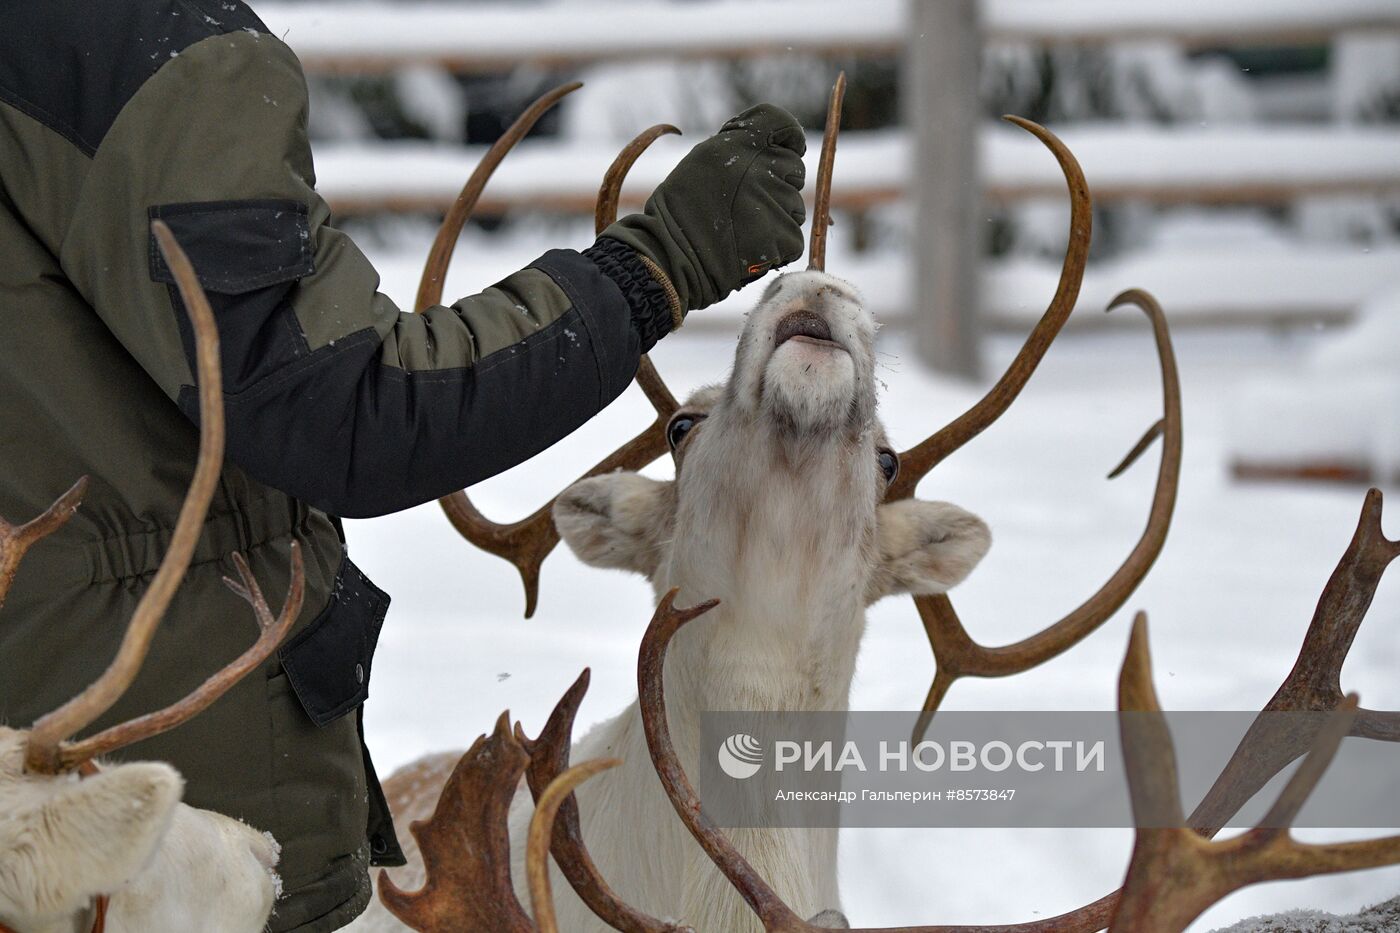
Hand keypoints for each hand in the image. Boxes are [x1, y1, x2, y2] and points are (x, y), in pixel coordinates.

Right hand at [601, 103, 806, 312]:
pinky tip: (749, 248)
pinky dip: (776, 248)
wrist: (671, 256)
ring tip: (742, 230)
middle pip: (793, 169)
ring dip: (775, 218)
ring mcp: (777, 203)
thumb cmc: (680, 210)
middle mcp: (762, 167)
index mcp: (740, 143)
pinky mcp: (784, 237)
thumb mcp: (703, 160)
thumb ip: (740, 146)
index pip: (782, 123)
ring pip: (793, 207)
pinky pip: (792, 239)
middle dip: (777, 185)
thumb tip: (774, 146)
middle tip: (745, 206)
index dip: (788, 138)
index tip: (783, 151)